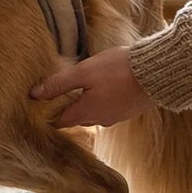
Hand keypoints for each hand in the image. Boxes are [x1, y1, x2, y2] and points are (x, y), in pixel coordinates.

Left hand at [31, 46, 154, 127]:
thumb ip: (58, 84)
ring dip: (86, 103)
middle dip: (67, 108)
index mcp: (85, 113)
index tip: (40, 105)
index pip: (60, 121)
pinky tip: (104, 86)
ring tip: (81, 87)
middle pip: (76, 118)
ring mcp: (116, 117)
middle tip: (58, 92)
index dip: (49, 114)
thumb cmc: (118, 70)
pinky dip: (102, 100)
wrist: (158, 73)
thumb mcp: (83, 72)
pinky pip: (109, 108)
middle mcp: (100, 120)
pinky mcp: (129, 110)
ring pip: (94, 113)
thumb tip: (34, 95)